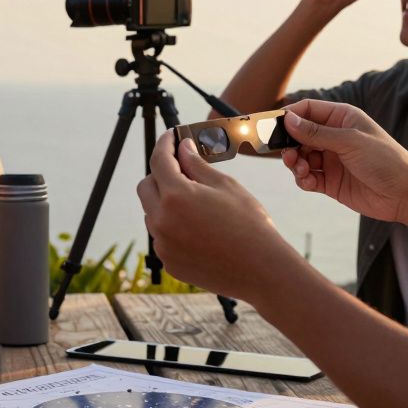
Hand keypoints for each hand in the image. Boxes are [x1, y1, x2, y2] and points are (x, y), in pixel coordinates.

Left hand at [137, 131, 302, 301]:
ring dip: (166, 202)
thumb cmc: (249, 225)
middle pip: (146, 186)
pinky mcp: (169, 262)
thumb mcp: (225, 185)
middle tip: (183, 169)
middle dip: (161, 174)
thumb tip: (183, 148)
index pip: (159, 160)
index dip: (165, 144)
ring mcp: (163, 244)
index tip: (172, 137)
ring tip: (197, 203)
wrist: (261, 270)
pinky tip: (198, 228)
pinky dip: (173, 226)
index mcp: (176, 196)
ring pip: (152, 212)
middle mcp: (162, 220)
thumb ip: (197, 164)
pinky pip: (162, 236)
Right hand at [280, 99, 407, 222]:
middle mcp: (335, 137)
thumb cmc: (385, 160)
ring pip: (300, 157)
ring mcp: (332, 160)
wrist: (405, 193)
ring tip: (300, 169)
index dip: (290, 116)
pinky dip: (303, 179)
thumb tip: (288, 120)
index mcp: (342, 118)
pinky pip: (308, 177)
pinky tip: (308, 180)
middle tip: (286, 154)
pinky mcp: (331, 181)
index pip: (308, 110)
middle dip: (289, 143)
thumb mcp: (349, 141)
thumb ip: (316, 132)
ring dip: (294, 163)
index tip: (274, 126)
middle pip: (300, 135)